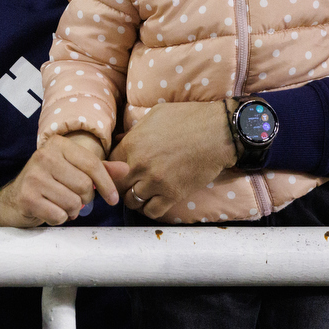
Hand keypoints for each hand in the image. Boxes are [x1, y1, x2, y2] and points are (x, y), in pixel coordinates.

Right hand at [0, 133, 128, 226]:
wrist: (12, 201)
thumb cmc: (48, 184)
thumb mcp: (73, 171)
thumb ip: (99, 170)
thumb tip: (126, 169)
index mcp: (57, 145)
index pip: (93, 164)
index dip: (108, 185)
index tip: (113, 199)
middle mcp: (44, 156)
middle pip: (85, 186)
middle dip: (84, 200)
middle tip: (73, 199)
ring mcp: (34, 176)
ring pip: (74, 203)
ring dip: (72, 211)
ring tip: (60, 205)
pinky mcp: (27, 197)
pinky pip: (59, 215)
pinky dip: (59, 219)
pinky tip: (49, 211)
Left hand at [109, 102, 235, 219]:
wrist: (219, 132)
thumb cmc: (188, 118)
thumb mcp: (154, 116)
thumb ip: (135, 132)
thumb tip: (120, 141)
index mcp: (132, 144)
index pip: (109, 165)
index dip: (113, 169)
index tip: (119, 170)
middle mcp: (140, 165)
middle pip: (117, 185)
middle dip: (121, 185)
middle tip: (129, 183)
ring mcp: (156, 182)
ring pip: (132, 201)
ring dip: (135, 198)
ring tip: (143, 192)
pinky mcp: (173, 195)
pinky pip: (151, 211)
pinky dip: (150, 208)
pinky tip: (155, 200)